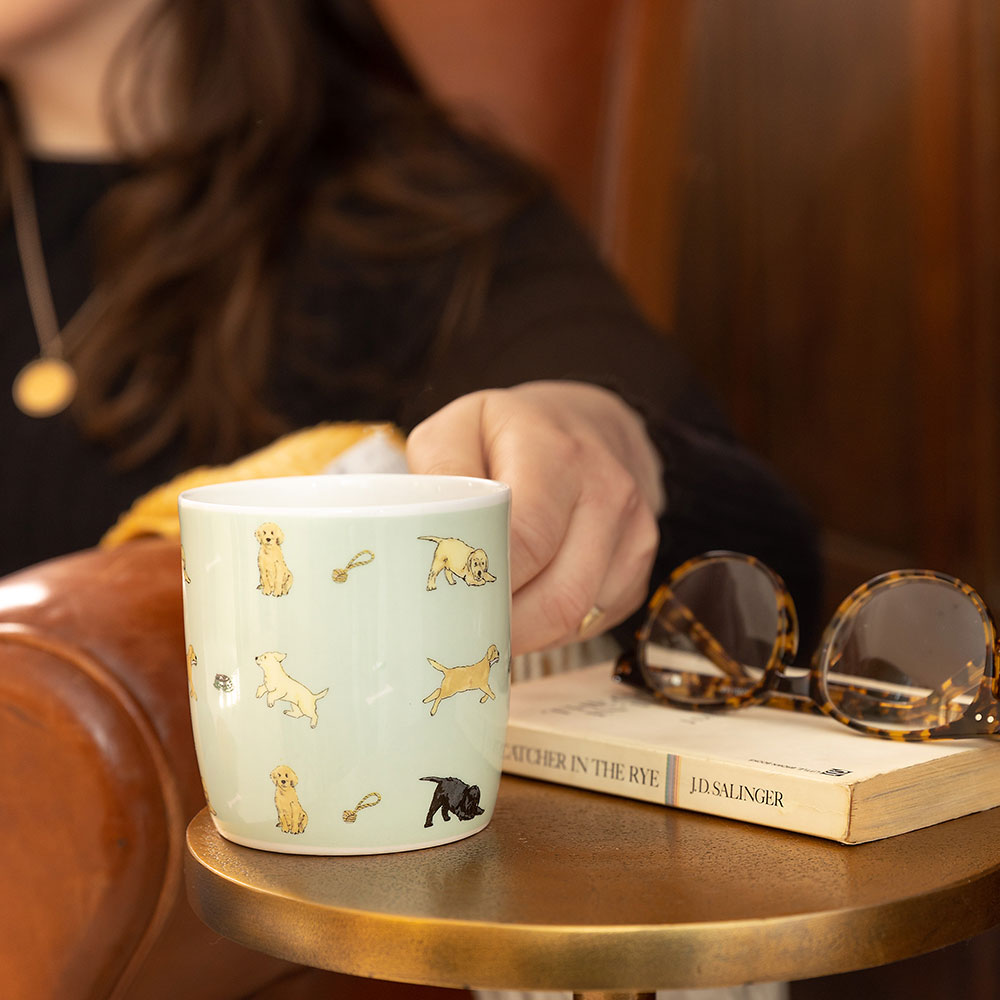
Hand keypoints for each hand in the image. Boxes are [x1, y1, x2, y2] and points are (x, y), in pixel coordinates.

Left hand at [406, 381, 664, 655]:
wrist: (587, 425)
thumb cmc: (511, 433)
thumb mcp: (459, 427)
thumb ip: (439, 474)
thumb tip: (435, 535)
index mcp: (558, 453)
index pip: (526, 541)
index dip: (485, 584)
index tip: (448, 603)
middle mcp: (608, 491)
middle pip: (558, 595)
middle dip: (503, 624)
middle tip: (458, 629)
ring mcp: (635, 531)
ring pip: (577, 617)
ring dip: (527, 634)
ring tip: (486, 621)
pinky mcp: (641, 565)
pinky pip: (593, 621)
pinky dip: (553, 629)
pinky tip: (526, 607)